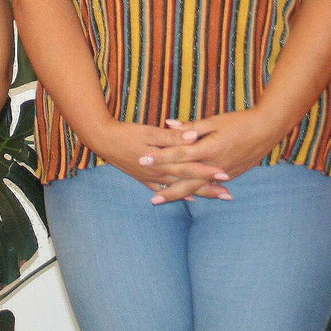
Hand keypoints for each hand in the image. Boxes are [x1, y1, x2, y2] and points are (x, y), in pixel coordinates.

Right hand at [85, 119, 228, 202]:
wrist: (102, 141)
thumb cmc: (126, 133)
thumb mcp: (149, 132)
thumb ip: (171, 137)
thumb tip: (192, 137)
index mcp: (162, 161)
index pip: (190, 167)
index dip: (208, 171)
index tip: (226, 175)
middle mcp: (159, 173)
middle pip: (188, 182)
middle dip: (209, 188)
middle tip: (228, 194)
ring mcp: (151, 178)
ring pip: (179, 188)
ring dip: (198, 192)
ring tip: (215, 196)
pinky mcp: (144, 177)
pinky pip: (164, 189)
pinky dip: (177, 193)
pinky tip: (189, 198)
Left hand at [138, 110, 284, 202]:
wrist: (267, 130)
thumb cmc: (240, 121)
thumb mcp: (214, 120)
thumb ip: (190, 126)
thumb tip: (169, 124)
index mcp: (208, 149)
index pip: (179, 155)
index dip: (160, 158)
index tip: (143, 161)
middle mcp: (214, 165)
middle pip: (187, 181)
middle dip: (168, 190)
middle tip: (152, 200)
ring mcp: (222, 173)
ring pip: (197, 187)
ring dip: (179, 194)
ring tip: (163, 200)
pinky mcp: (230, 175)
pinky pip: (209, 186)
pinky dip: (197, 192)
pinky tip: (187, 198)